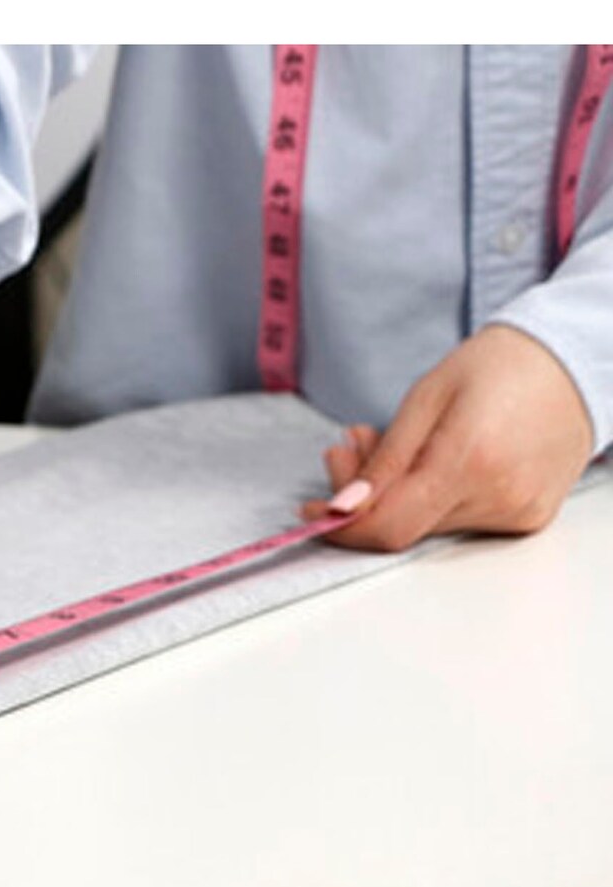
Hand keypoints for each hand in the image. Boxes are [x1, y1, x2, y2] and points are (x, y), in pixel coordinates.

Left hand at [302, 325, 594, 551]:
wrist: (573, 361)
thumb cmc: (498, 367)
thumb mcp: (425, 398)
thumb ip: (384, 460)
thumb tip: (344, 506)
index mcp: (470, 460)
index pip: (390, 525)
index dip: (343, 525)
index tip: (314, 508)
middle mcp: (500, 496)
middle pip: (404, 525)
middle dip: (362, 496)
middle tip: (347, 448)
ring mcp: (519, 512)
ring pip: (428, 525)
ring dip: (394, 494)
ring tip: (385, 444)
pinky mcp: (528, 517)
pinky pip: (459, 521)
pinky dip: (429, 498)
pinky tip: (426, 462)